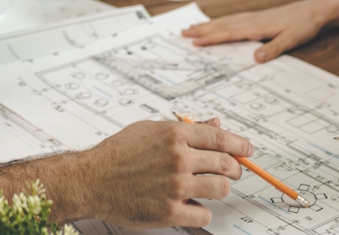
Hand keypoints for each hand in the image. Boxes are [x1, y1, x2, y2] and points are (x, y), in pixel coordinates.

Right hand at [70, 119, 252, 226]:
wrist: (91, 180)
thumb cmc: (117, 153)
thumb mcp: (150, 129)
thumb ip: (185, 128)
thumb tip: (215, 123)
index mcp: (175, 135)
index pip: (221, 139)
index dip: (240, 145)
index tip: (247, 150)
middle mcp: (178, 159)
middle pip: (226, 165)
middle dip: (235, 169)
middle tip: (233, 172)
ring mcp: (175, 187)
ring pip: (220, 190)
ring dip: (219, 190)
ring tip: (208, 189)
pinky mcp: (169, 212)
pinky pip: (203, 215)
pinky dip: (200, 212)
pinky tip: (190, 206)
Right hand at [181, 0, 326, 61]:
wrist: (314, 10)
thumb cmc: (303, 25)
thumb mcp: (291, 40)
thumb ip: (273, 49)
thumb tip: (256, 58)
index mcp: (257, 26)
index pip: (229, 33)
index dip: (211, 38)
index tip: (195, 41)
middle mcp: (252, 20)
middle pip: (222, 25)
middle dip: (202, 29)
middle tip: (183, 33)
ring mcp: (254, 17)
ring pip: (225, 20)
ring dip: (208, 24)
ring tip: (193, 27)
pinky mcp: (258, 17)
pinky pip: (233, 18)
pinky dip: (221, 21)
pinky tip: (217, 22)